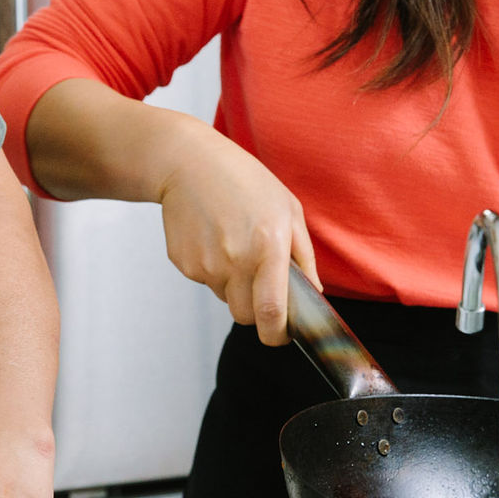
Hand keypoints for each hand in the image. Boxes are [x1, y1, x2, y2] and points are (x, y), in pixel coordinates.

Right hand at [154, 124, 318, 342]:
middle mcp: (234, 260)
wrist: (188, 162)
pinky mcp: (183, 262)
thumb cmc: (244, 180)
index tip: (281, 335)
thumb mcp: (288, 209)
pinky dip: (213, 269)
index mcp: (268, 247)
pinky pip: (205, 281)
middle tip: (259, 280)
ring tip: (233, 244)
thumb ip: (303, 256)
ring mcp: (205, 263)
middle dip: (256, 309)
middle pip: (245, 315)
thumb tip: (314, 292)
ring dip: (233, 284)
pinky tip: (213, 237)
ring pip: (225, 297)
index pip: (271, 312)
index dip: (277, 334)